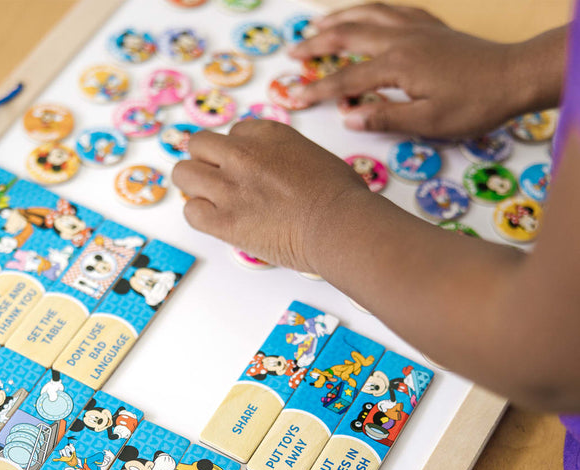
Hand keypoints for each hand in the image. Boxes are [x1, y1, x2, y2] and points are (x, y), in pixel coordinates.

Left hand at [173, 120, 369, 271]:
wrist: (339, 225)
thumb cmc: (340, 197)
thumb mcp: (315, 156)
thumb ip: (286, 157)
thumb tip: (282, 173)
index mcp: (267, 133)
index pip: (234, 132)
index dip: (237, 153)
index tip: (248, 170)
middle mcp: (242, 154)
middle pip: (198, 144)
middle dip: (206, 163)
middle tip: (221, 183)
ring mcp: (229, 187)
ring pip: (183, 173)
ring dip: (195, 187)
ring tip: (213, 203)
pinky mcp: (223, 220)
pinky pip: (190, 211)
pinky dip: (200, 216)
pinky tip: (218, 223)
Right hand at [289, 3, 531, 137]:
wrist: (515, 76)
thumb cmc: (473, 104)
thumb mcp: (427, 122)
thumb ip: (384, 117)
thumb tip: (349, 117)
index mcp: (396, 65)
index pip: (345, 81)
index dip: (315, 91)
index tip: (291, 99)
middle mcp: (401, 39)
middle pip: (348, 35)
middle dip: (316, 43)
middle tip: (292, 51)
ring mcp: (417, 27)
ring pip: (367, 14)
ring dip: (338, 18)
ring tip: (316, 23)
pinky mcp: (431, 26)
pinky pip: (393, 9)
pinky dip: (371, 10)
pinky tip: (365, 14)